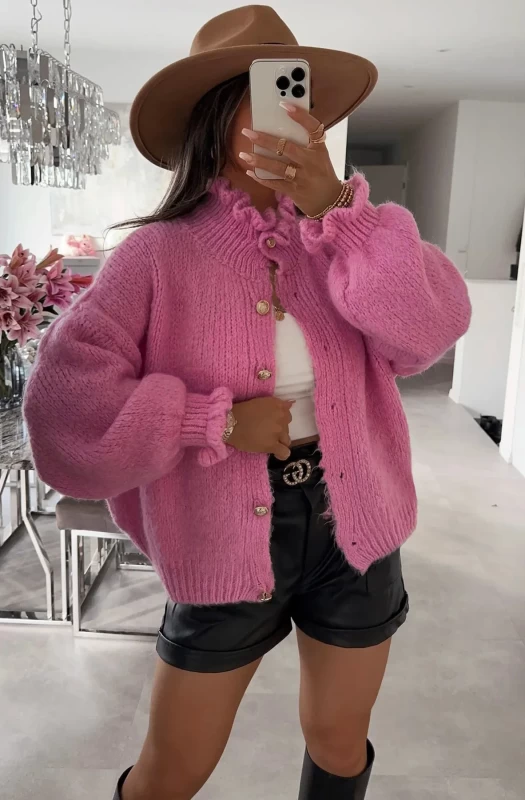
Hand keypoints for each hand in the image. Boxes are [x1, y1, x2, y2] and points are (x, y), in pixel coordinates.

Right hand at [229, 397, 293, 459]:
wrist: (230, 423)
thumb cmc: (241, 412)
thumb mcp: (261, 402)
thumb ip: (277, 405)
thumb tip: (291, 404)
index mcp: (278, 405)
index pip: (287, 414)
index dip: (280, 419)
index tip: (271, 422)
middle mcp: (281, 417)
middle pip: (287, 427)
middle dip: (279, 430)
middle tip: (266, 431)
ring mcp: (278, 432)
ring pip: (287, 440)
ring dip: (279, 441)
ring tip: (268, 442)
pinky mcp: (272, 445)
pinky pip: (284, 452)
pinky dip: (282, 453)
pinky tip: (276, 453)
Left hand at [239, 103, 341, 217]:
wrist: (330, 201)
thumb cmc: (321, 173)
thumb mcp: (320, 155)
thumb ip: (305, 142)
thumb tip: (280, 129)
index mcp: (319, 149)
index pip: (312, 127)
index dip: (300, 116)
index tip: (284, 104)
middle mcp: (311, 162)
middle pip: (287, 148)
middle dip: (266, 140)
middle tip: (248, 133)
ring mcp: (302, 177)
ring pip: (277, 167)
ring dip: (259, 160)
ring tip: (243, 154)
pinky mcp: (294, 191)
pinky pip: (274, 183)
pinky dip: (261, 178)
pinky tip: (250, 172)